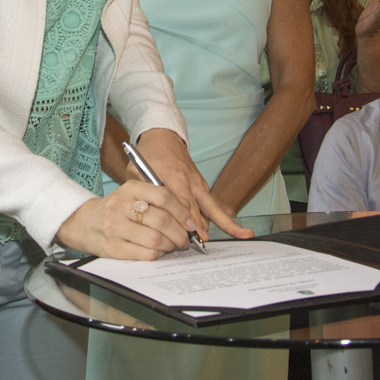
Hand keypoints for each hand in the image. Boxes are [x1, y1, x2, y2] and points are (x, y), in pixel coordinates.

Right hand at [54, 179, 199, 259]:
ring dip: (170, 245)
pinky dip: (158, 254)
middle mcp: (122, 206)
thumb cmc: (115, 209)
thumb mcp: (133, 195)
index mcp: (130, 189)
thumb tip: (188, 212)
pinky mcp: (113, 248)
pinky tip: (159, 251)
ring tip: (173, 246)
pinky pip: (145, 254)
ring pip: (155, 239)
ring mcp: (116, 228)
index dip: (183, 211)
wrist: (83, 223)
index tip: (191, 223)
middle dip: (180, 233)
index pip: (164, 196)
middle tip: (185, 239)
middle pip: (162, 220)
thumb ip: (159, 199)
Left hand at [131, 127, 253, 240]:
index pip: (185, 203)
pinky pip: (212, 204)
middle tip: (216, 243)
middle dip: (212, 226)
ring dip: (226, 221)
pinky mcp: (202, 186)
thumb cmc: (149, 155)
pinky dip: (221, 216)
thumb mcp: (136, 170)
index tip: (194, 236)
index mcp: (176, 177)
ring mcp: (199, 184)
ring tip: (243, 234)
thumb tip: (144, 212)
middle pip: (207, 207)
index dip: (190, 221)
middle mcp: (192, 182)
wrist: (163, 137)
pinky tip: (232, 228)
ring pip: (214, 207)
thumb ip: (141, 191)